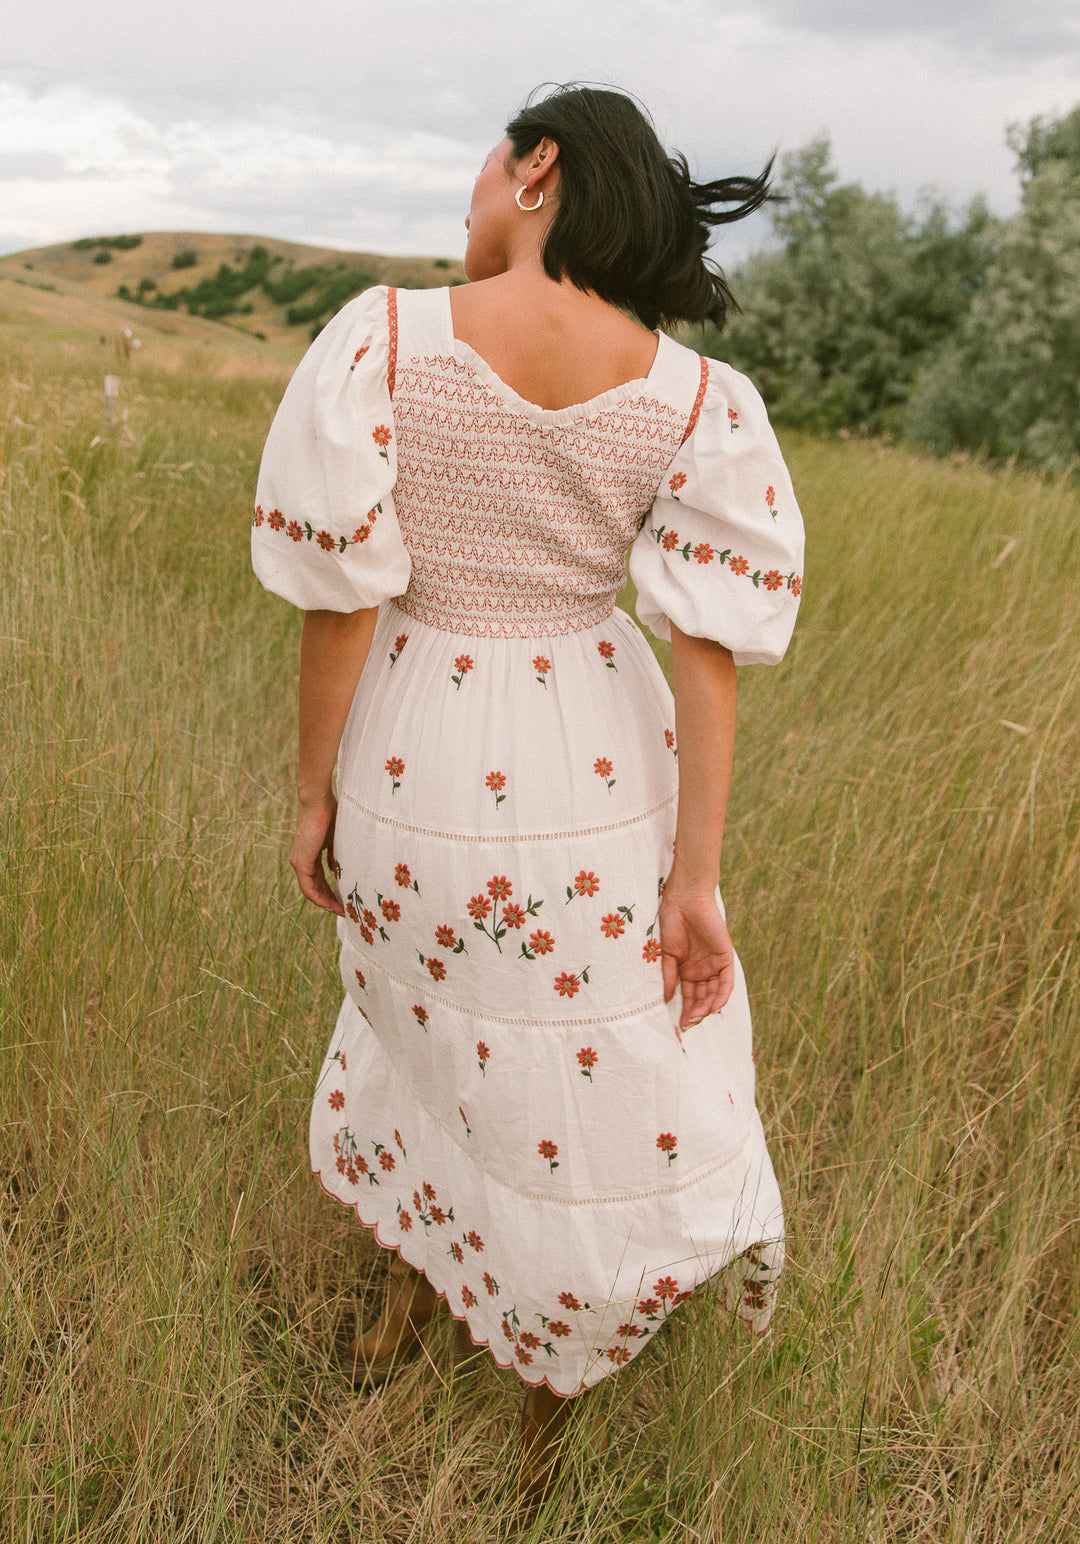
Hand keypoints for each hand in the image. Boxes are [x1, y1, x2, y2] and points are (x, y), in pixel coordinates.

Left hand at [290, 794, 343, 914]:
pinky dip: (320, 898)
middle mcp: (301, 860)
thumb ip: (336, 855)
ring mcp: (299, 862)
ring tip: (341, 912)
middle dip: (330, 900)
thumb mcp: (336, 839)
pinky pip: (309, 888)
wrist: (318, 801)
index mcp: (310, 853)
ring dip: (326, 903)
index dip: (332, 891)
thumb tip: (339, 870)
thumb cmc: (330, 813)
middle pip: (315, 888)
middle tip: (345, 911)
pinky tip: (332, 905)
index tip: (345, 899)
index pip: (319, 878)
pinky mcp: (301, 862)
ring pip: (311, 891)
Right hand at [659, 885, 734, 1030]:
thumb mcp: (666, 954)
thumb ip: (668, 976)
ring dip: (707, 1008)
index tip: (678, 1026)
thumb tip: (665, 1000)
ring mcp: (714, 964)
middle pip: (702, 998)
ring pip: (714, 993)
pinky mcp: (725, 957)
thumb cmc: (672, 921)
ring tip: (696, 1018)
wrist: (685, 900)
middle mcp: (702, 969)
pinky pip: (726, 982)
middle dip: (695, 1013)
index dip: (684, 1011)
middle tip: (687, 1025)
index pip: (688, 996)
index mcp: (686, 969)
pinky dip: (721, 996)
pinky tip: (713, 1008)